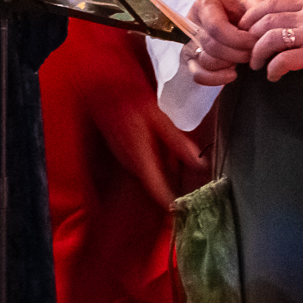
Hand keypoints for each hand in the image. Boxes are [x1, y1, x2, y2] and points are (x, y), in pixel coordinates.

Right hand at [82, 48, 205, 207]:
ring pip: (149, 176)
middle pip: (155, 185)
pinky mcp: (123, 154)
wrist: (103, 90)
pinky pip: (143, 166)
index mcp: (140, 158)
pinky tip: (164, 151)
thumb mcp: (159, 118)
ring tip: (179, 163)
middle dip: (173, 186)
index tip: (188, 211)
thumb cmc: (131, 101)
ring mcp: (124, 160)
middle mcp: (130, 164)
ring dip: (165, 174)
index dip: (172, 205)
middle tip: (193, 181)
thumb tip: (199, 163)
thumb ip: (177, 143)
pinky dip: (156, 164)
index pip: (157, 192)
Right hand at [181, 0, 263, 85]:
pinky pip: (197, 75)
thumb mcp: (252, 1)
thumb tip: (264, 26)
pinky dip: (216, 78)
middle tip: (254, 52)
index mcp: (205, 5)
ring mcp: (190, 42)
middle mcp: (193, 23)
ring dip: (229, 64)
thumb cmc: (242, 9)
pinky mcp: (192, 59)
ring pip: (206, 61)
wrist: (232, 16)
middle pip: (212, 46)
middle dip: (238, 54)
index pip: (216, 27)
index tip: (256, 42)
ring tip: (244, 58)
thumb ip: (259, 8)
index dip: (238, 40)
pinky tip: (232, 74)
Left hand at [238, 0, 302, 82]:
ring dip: (258, 53)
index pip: (271, 4)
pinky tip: (273, 75)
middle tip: (245, 48)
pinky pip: (284, 60)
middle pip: (266, 21)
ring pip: (270, 39)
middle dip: (250, 36)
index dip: (252, 16)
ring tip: (256, 64)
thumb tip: (280, 25)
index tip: (244, 27)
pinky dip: (273, 68)